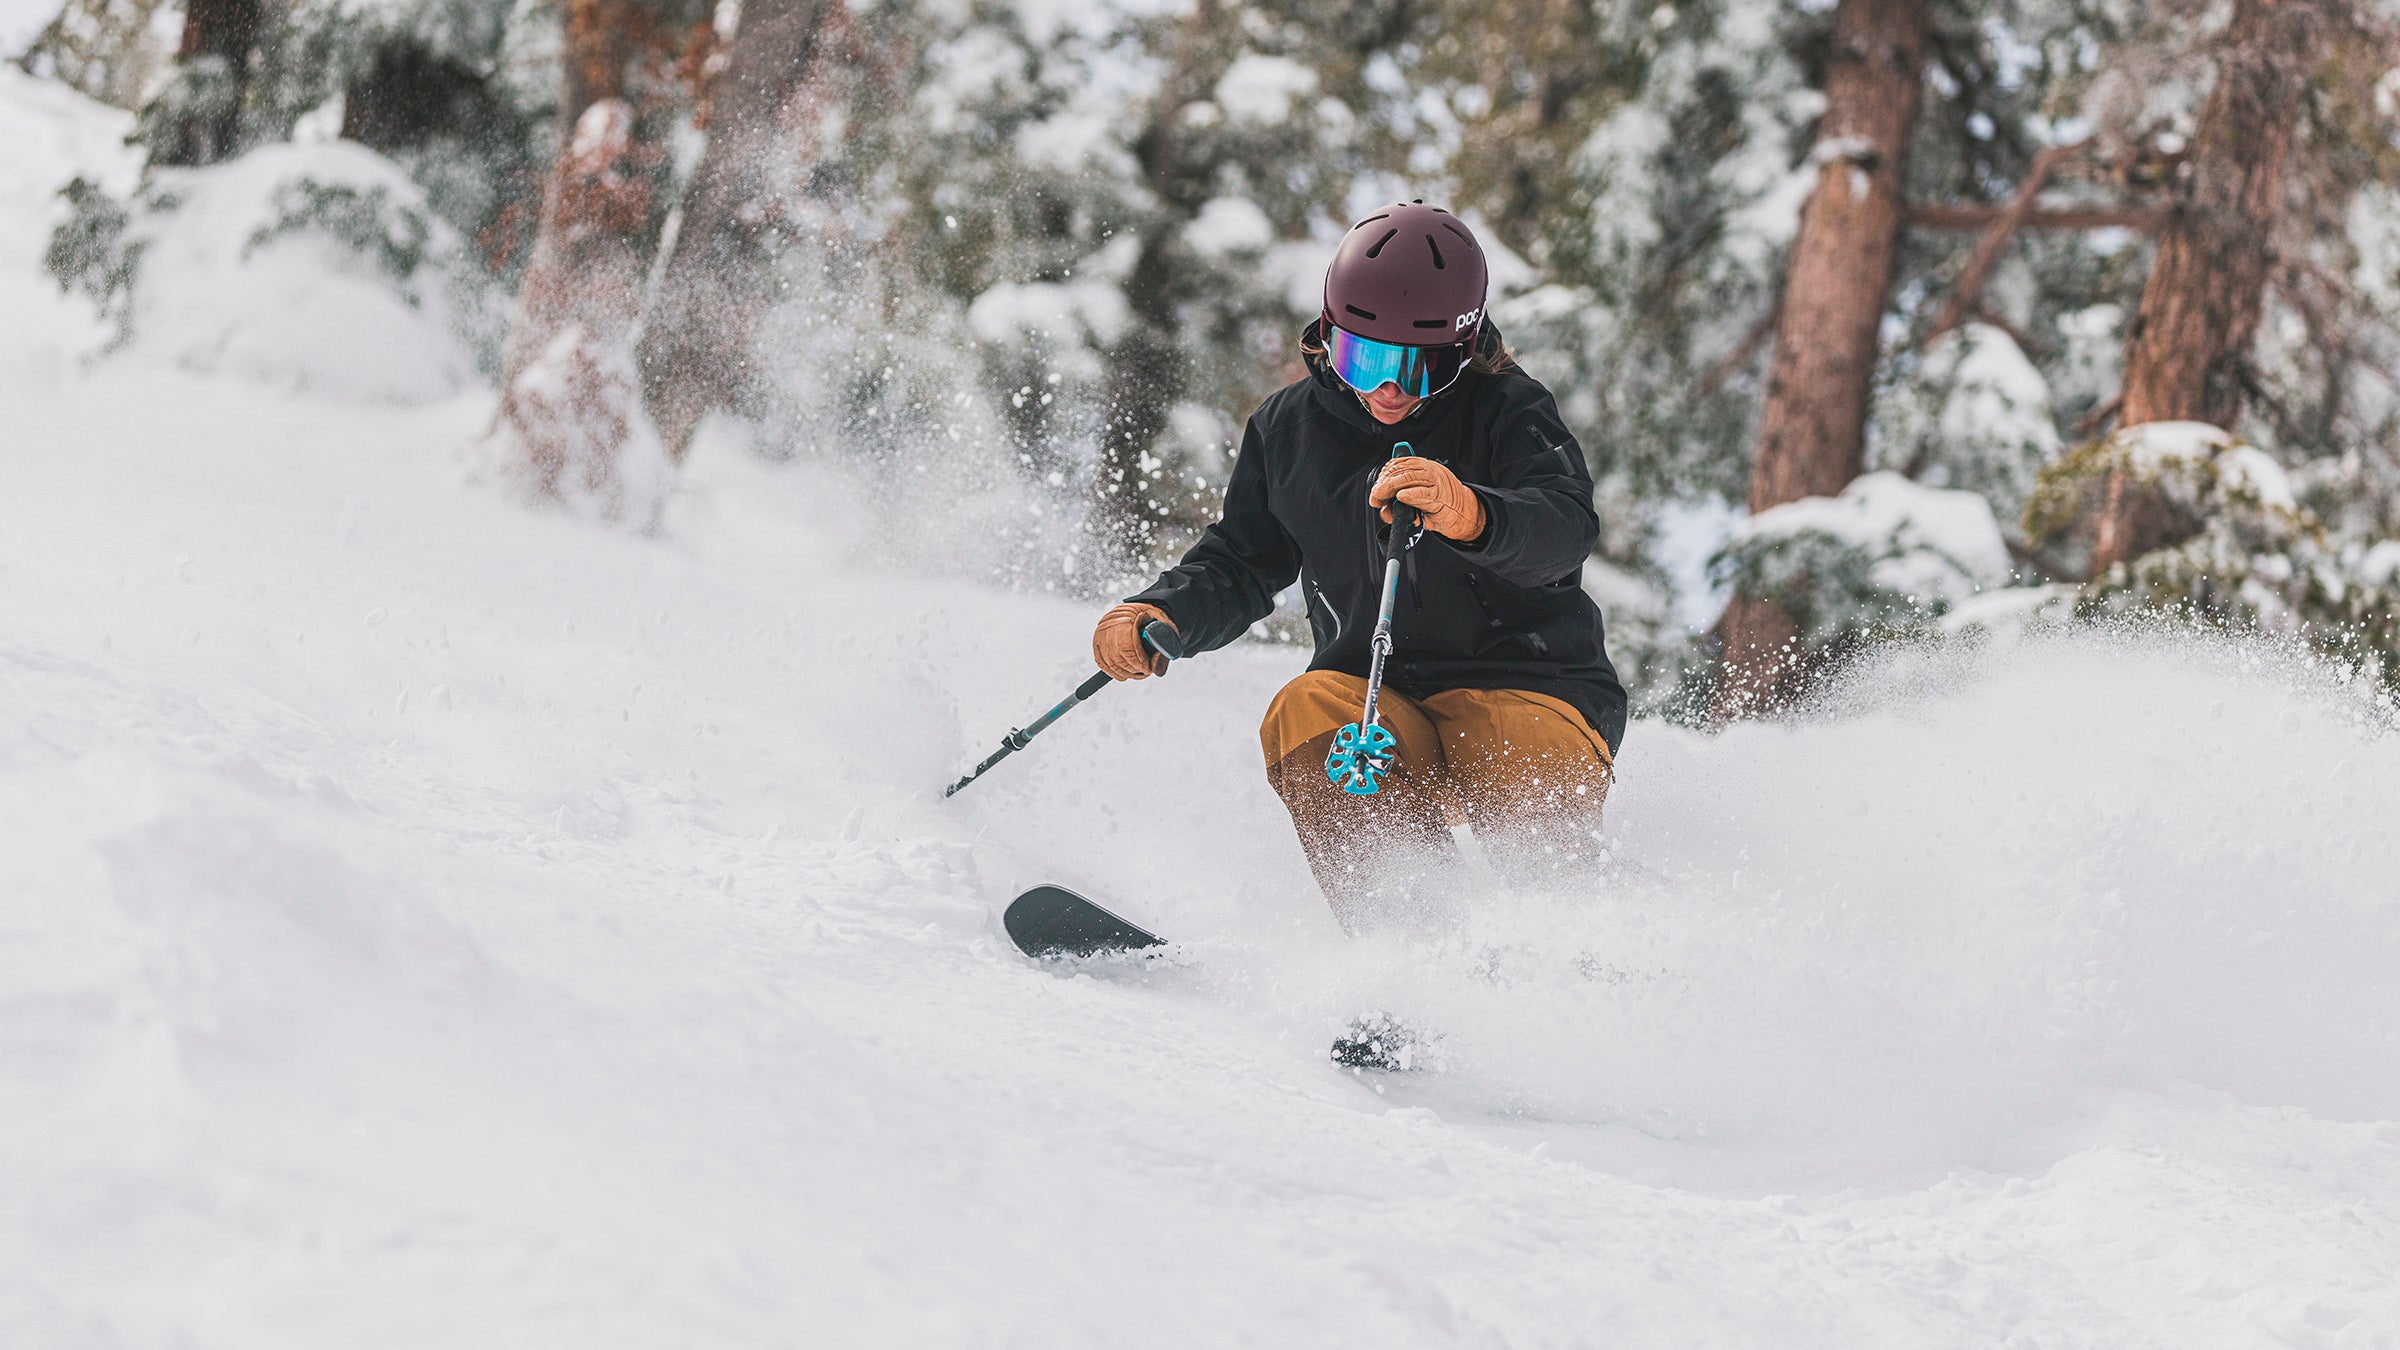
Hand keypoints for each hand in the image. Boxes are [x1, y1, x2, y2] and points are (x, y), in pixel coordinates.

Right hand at [1093, 603, 1174, 679]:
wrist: (1140, 610)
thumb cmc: (1153, 617)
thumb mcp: (1165, 626)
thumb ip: (1164, 647)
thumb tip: (1154, 669)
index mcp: (1126, 616)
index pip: (1126, 645)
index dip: (1138, 661)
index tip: (1148, 668)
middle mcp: (1109, 624)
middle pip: (1117, 656)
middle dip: (1133, 669)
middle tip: (1145, 672)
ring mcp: (1101, 633)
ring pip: (1110, 662)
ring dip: (1125, 672)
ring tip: (1138, 673)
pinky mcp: (1097, 641)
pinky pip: (1101, 662)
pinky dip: (1113, 672)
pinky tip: (1124, 675)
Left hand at [1370, 456, 1485, 542]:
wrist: (1466, 514)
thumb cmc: (1442, 507)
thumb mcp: (1418, 502)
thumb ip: (1400, 503)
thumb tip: (1385, 508)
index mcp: (1424, 467)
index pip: (1398, 464)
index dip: (1383, 475)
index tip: (1375, 489)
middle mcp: (1430, 471)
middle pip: (1401, 470)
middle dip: (1383, 484)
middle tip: (1375, 498)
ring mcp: (1436, 482)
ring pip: (1408, 479)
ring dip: (1390, 489)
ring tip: (1381, 499)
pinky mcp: (1441, 496)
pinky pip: (1423, 493)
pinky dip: (1411, 495)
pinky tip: (1402, 497)